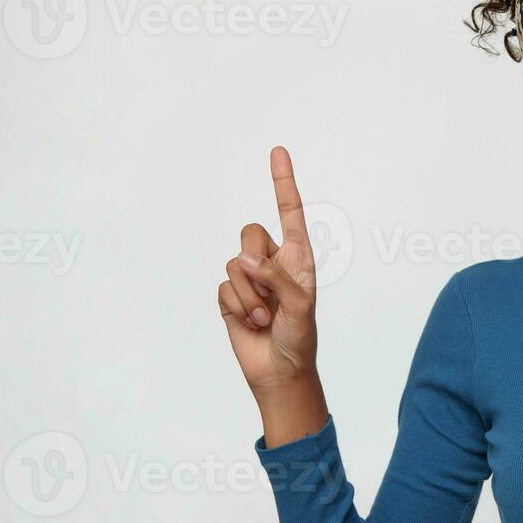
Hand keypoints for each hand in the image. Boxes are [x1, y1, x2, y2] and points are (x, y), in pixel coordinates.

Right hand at [218, 146, 319, 395]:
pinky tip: (249, 322)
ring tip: (264, 317)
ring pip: (233, 264)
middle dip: (256, 263)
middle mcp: (272, 261)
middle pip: (249, 233)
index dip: (283, 182)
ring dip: (248, 295)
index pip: (290, 211)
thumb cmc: (299, 338)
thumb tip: (244, 259)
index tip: (278, 151)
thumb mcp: (299, 307)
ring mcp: (249, 277)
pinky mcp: (230, 295)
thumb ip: (277, 278)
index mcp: (297, 256)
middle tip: (270, 296)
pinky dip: (237, 307)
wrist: (279, 370)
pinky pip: (222, 287)